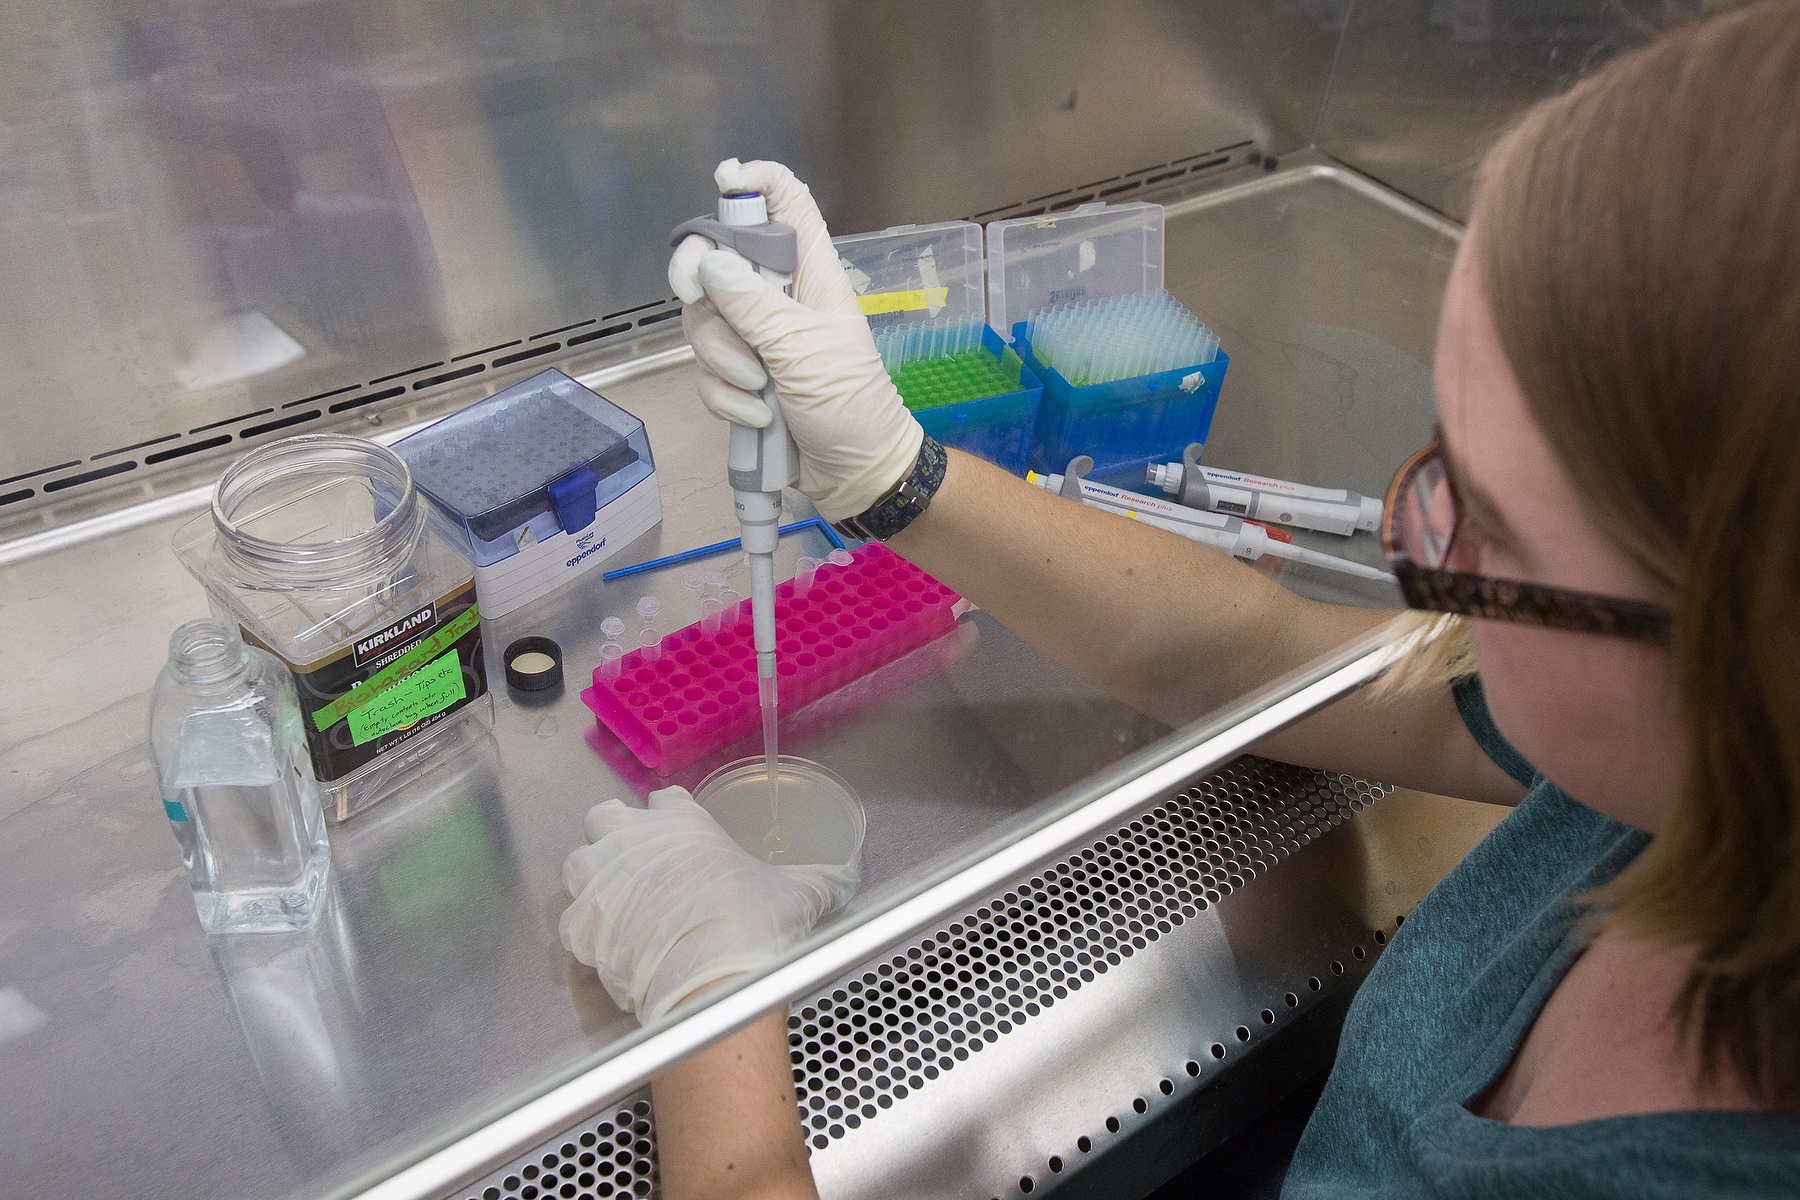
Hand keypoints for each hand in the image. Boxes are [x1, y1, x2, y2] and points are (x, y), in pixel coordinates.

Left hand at [559, 786, 857, 1021]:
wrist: (708, 983)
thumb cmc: (752, 925)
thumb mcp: (797, 893)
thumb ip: (819, 879)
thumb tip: (848, 878)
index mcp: (677, 819)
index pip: (664, 799)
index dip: (673, 817)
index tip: (684, 839)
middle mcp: (629, 840)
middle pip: (607, 818)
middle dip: (619, 837)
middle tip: (644, 867)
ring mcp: (598, 882)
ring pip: (580, 865)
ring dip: (596, 880)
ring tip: (623, 907)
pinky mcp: (578, 928)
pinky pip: (574, 922)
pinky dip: (590, 933)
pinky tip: (613, 949)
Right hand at [668, 158, 922, 522]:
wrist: (857, 476)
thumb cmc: (850, 405)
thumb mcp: (805, 351)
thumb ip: (755, 306)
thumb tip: (710, 260)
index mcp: (810, 273)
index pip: (785, 202)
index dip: (755, 182)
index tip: (724, 185)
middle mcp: (779, 298)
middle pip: (718, 260)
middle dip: (702, 285)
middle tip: (697, 299)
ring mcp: (756, 339)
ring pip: (704, 322)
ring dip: (723, 360)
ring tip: (761, 390)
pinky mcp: (740, 380)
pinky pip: (706, 372)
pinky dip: (725, 398)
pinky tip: (758, 418)